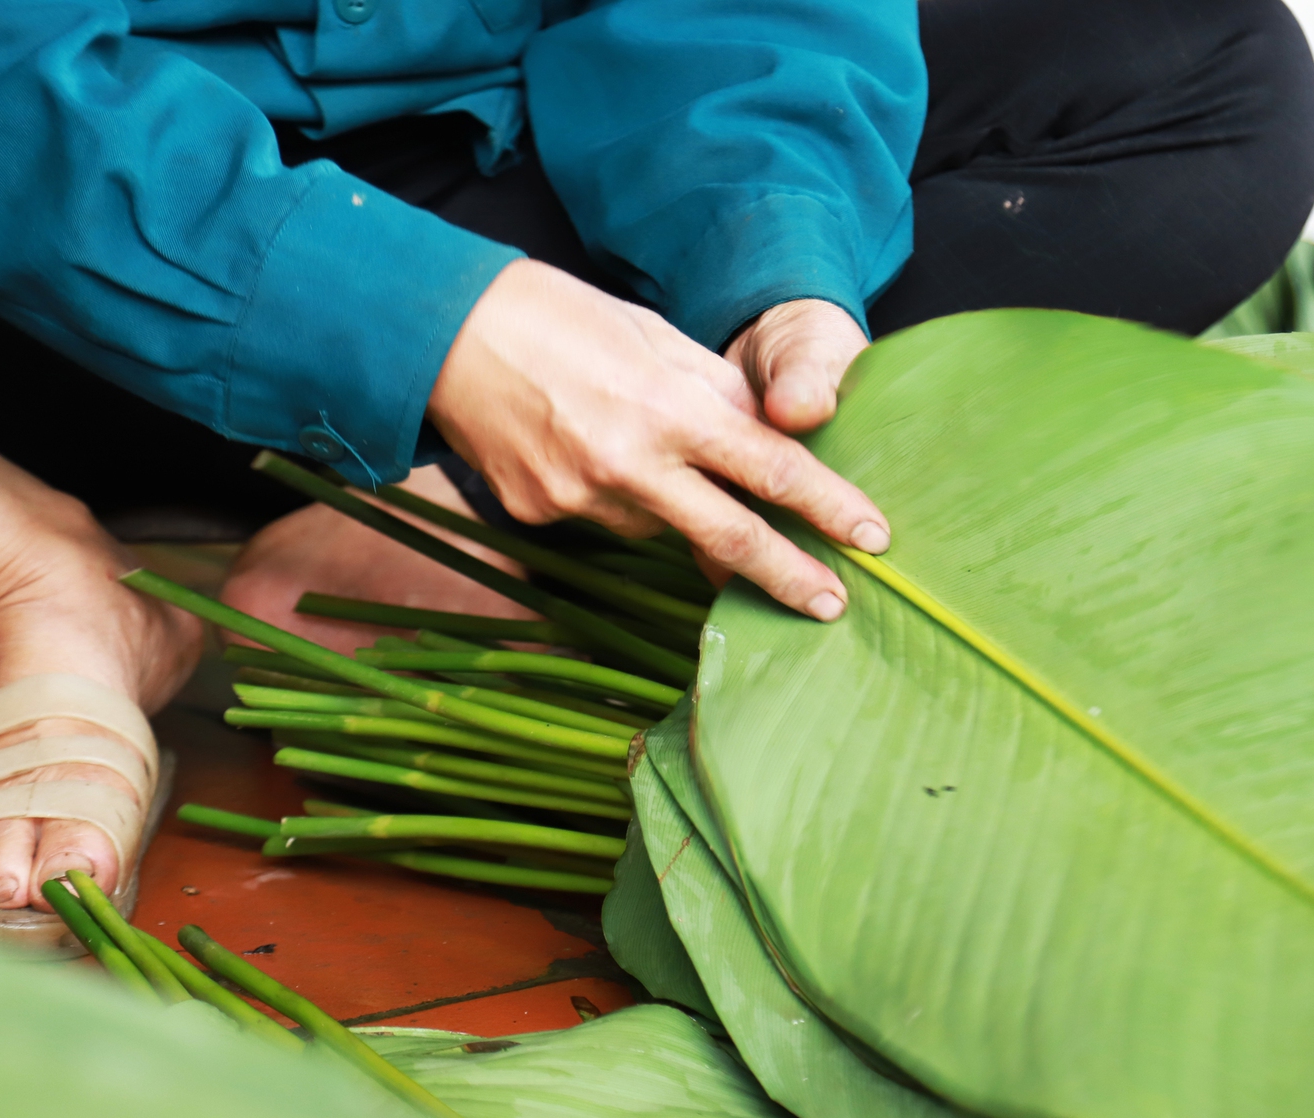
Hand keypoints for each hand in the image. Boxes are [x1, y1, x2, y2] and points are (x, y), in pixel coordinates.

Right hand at [426, 261, 888, 621]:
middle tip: (834, 605)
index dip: (828, 509)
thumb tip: (771, 434)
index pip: (770, 471)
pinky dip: (619, 496)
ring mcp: (579, 499)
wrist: (439, 329)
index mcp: (667, 409)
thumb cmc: (558, 317)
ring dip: (676, 504)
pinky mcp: (540, 517)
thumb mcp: (653, 336)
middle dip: (788, 576)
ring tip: (632, 441)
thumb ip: (715, 394)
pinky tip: (586, 450)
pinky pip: (606, 520)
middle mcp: (628, 465)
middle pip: (730, 538)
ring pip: (660, 523)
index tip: (874, 540)